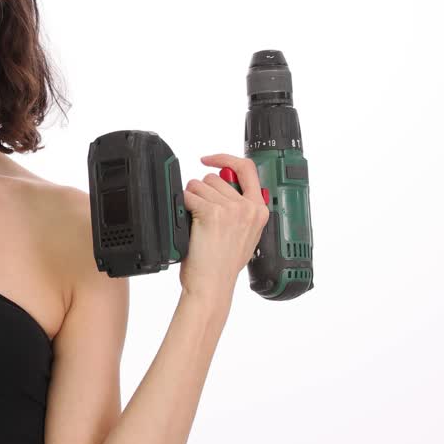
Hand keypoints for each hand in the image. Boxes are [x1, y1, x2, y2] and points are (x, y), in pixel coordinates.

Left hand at [178, 153, 270, 304]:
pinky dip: (184, 206)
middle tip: (201, 215)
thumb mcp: (244, 234)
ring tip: (198, 224)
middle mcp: (248, 207)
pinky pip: (189, 196)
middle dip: (201, 191)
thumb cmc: (222, 264)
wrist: (212, 285)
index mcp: (259, 210)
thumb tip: (224, 184)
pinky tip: (190, 224)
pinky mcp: (212, 212)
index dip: (225, 158)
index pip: (247, 168)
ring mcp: (232, 209)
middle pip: (214, 177)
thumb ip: (241, 209)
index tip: (209, 159)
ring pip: (199, 185)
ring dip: (191, 199)